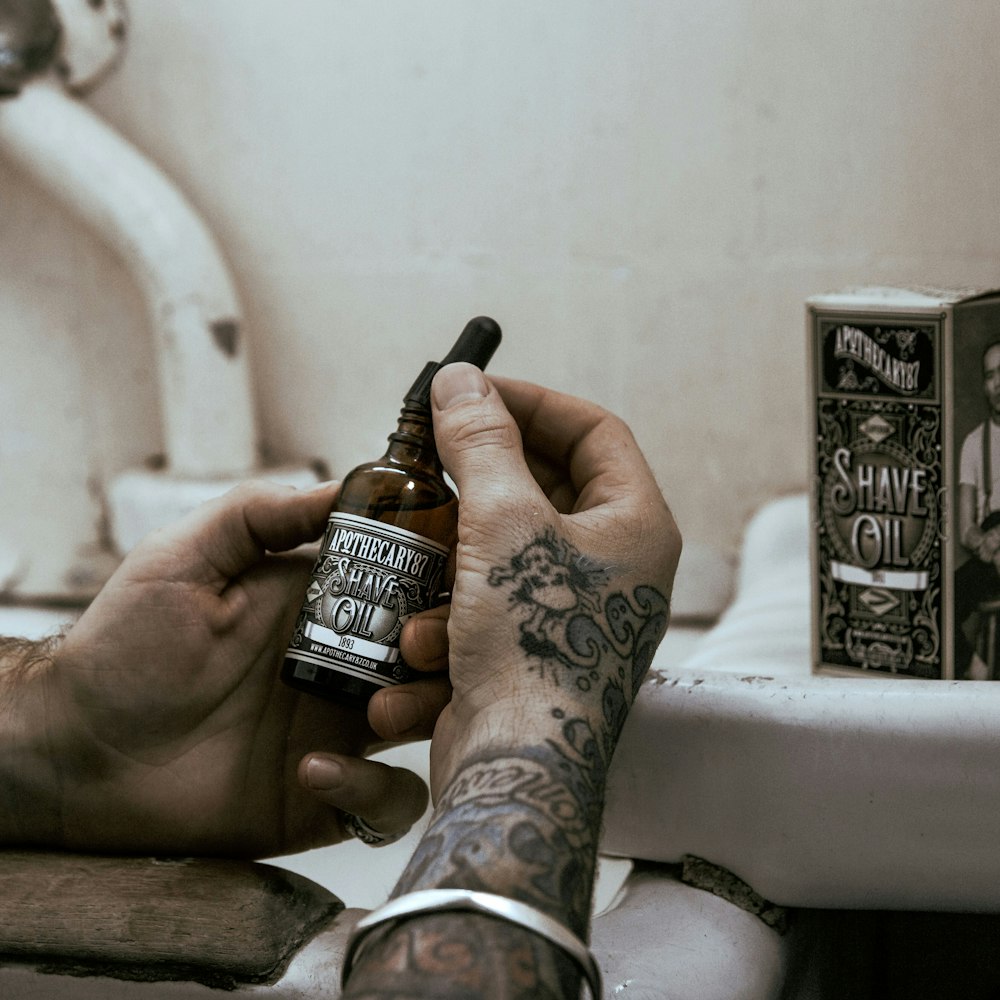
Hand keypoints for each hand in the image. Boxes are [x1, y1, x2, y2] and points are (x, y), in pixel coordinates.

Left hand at [9, 481, 428, 855]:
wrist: (79, 749)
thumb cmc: (124, 646)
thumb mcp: (185, 558)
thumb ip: (259, 516)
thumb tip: (338, 484)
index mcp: (325, 607)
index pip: (410, 586)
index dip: (440, 581)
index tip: (446, 578)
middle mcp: (345, 665)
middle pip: (436, 655)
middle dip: (444, 651)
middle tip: (412, 650)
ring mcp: (340, 731)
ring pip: (430, 724)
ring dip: (421, 715)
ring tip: (373, 714)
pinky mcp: (326, 796)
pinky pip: (389, 800)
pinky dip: (371, 790)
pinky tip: (313, 772)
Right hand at [340, 366, 679, 999]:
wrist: (517, 771)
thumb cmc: (533, 646)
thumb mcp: (504, 523)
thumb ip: (481, 443)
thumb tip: (461, 380)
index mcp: (635, 524)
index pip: (595, 431)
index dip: (532, 402)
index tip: (470, 394)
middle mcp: (614, 567)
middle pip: (540, 491)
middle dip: (472, 491)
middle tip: (423, 467)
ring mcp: (572, 614)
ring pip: (496, 557)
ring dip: (447, 575)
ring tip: (423, 605)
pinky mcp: (529, 653)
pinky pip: (479, 613)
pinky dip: (445, 628)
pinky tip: (422, 658)